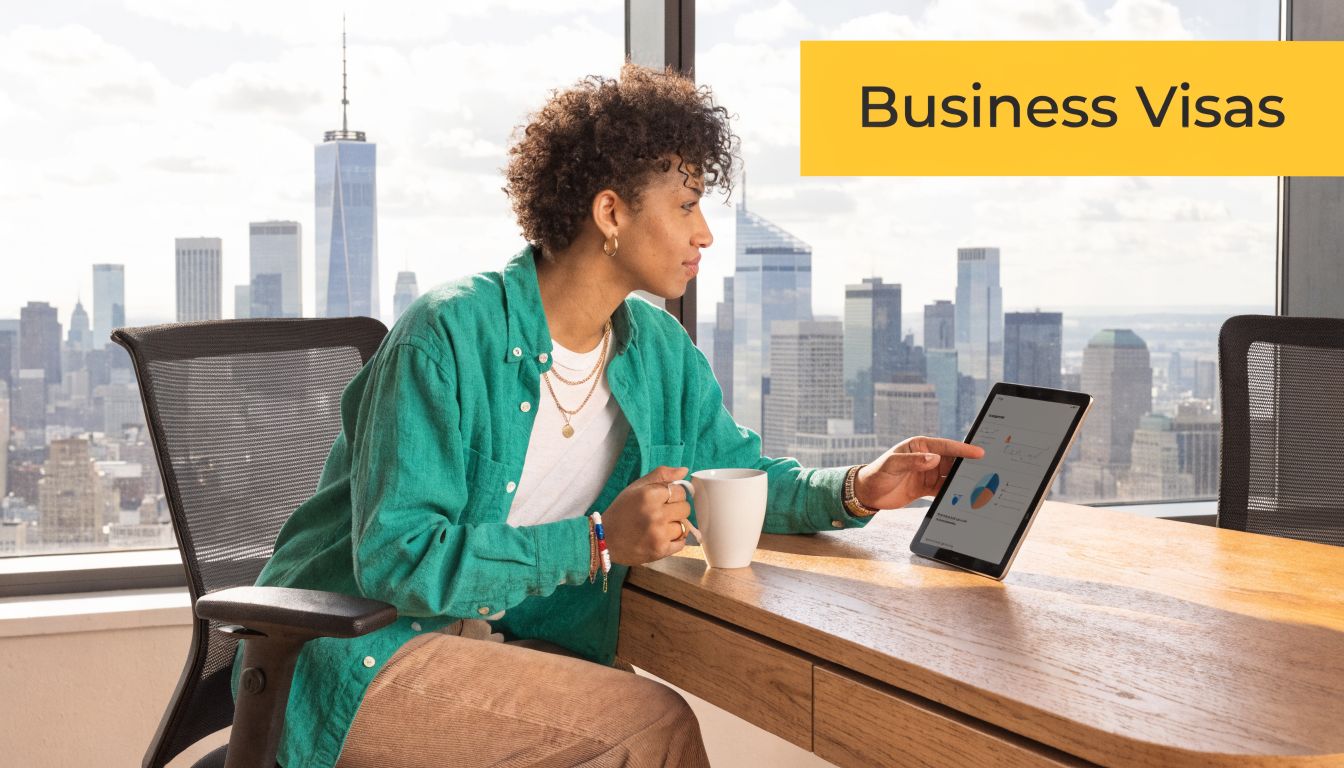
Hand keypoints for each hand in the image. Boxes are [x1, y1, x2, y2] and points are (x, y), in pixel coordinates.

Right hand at [602, 465, 692, 565]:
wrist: (605, 539)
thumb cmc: (621, 511)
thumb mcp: (636, 487)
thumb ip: (661, 475)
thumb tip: (684, 471)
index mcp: (649, 495)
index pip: (680, 491)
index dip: (673, 494)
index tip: (663, 499)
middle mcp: (656, 514)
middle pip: (685, 508)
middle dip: (676, 509)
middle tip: (661, 513)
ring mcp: (659, 534)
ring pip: (684, 526)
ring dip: (675, 525)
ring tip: (659, 526)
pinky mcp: (660, 550)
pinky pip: (682, 543)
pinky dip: (675, 540)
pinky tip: (662, 537)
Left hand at [854, 436, 984, 510]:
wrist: (867, 494)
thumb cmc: (877, 474)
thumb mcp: (892, 465)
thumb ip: (912, 461)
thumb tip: (934, 458)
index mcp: (920, 446)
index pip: (946, 446)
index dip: (963, 449)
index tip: (979, 452)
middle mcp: (926, 458)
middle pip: (952, 461)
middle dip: (968, 465)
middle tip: (986, 470)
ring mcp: (928, 473)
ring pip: (951, 475)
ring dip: (962, 480)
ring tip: (979, 485)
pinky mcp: (927, 487)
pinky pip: (944, 489)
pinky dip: (953, 492)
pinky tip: (963, 497)